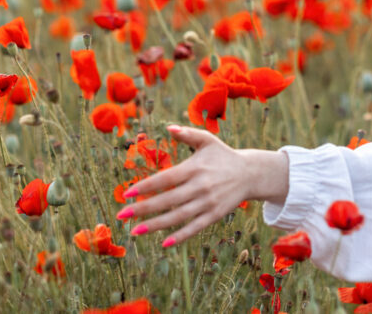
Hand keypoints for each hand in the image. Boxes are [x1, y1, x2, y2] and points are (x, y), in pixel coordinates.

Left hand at [116, 124, 288, 246]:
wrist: (250, 173)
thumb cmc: (223, 155)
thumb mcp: (207, 140)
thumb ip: (187, 134)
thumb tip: (167, 128)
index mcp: (195, 167)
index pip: (166, 179)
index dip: (146, 186)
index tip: (127, 193)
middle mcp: (201, 186)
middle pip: (168, 200)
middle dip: (143, 209)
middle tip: (121, 215)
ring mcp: (208, 202)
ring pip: (178, 216)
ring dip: (155, 225)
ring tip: (135, 232)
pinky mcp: (215, 214)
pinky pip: (195, 227)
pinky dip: (181, 236)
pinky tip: (164, 243)